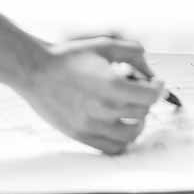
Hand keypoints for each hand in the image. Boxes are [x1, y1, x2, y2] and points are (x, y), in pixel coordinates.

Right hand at [14, 36, 163, 154]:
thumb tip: (148, 69)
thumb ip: (132, 52)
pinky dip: (121, 140)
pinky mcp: (82, 136)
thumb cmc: (66, 57)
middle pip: (142, 113)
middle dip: (145, 100)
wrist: (36, 71)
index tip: (156, 84)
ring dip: (138, 123)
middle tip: (138, 91)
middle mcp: (104, 109)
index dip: (158, 89)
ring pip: (131, 135)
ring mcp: (92, 125)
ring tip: (132, 113)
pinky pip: (112, 148)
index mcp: (112, 85)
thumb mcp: (104, 45)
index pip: (150, 96)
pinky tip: (118, 125)